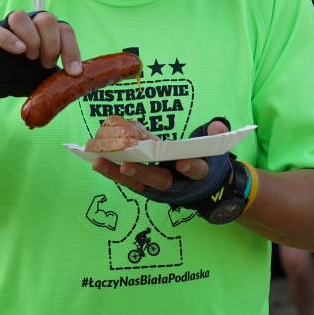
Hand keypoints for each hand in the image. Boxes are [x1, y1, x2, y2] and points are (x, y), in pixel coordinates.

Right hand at [0, 11, 81, 74]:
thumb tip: (82, 83)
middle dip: (51, 44)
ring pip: (21, 17)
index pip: (65, 30)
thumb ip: (60, 78)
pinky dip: (10, 39)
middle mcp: (29, 23)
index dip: (72, 50)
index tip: (73, 72)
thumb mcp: (45, 79)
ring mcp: (8, 26)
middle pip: (47, 18)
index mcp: (45, 31)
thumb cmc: (21, 76)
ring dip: (31, 39)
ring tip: (30, 57)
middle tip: (45, 64)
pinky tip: (18, 51)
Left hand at [92, 119, 228, 196]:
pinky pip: (128, 179)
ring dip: (117, 174)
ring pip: (138, 183)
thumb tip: (217, 126)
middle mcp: (177, 183)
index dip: (191, 167)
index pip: (196, 171)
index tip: (183, 162)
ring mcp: (158, 185)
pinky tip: (96, 161)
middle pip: (160, 180)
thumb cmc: (205, 161)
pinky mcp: (145, 184)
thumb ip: (216, 136)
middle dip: (142, 174)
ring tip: (99, 163)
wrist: (202, 188)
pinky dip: (112, 171)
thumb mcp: (216, 149)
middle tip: (126, 167)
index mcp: (198, 173)